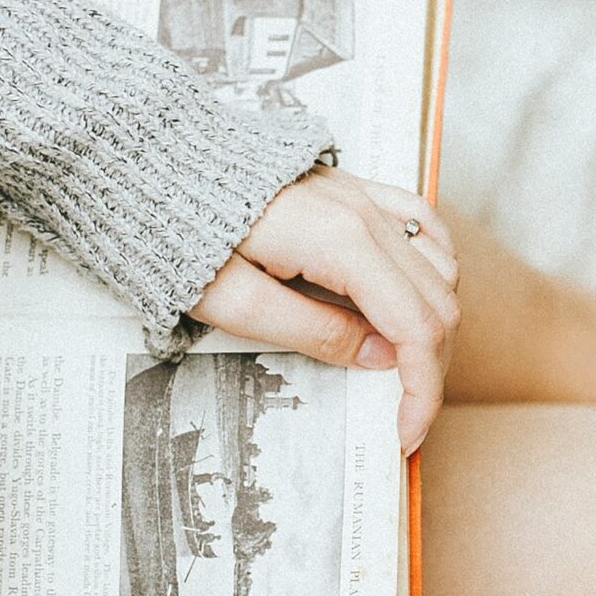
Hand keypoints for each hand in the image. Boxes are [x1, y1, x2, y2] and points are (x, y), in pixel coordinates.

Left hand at [190, 167, 459, 451]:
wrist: (154, 164)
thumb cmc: (179, 231)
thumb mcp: (233, 303)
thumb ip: (313, 332)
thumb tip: (380, 358)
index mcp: (341, 242)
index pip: (415, 326)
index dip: (422, 389)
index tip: (406, 432)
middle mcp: (365, 213)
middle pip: (438, 300)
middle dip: (431, 367)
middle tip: (404, 413)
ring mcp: (363, 195)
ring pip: (440, 265)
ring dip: (435, 322)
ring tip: (405, 366)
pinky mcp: (354, 188)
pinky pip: (422, 225)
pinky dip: (433, 268)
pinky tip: (418, 295)